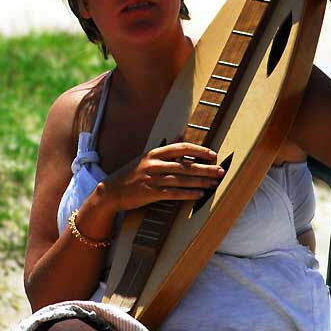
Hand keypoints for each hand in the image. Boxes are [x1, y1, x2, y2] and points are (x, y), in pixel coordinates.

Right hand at [96, 142, 224, 211]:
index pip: (181, 148)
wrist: (110, 191)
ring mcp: (151, 179)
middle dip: (205, 168)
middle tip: (220, 171)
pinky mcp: (149, 194)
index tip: (213, 154)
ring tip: (214, 184)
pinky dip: (187, 194)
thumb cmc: (131, 174)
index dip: (199, 150)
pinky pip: (172, 194)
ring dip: (200, 182)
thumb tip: (180, 135)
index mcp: (154, 153)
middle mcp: (153, 164)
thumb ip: (165, 148)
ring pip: (181, 180)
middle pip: (185, 165)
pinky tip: (199, 195)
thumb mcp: (146, 158)